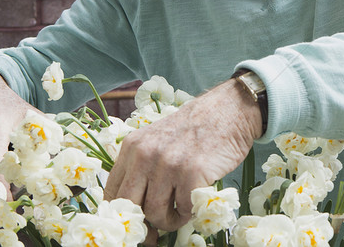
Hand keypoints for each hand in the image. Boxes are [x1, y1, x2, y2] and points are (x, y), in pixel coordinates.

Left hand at [103, 78, 262, 231]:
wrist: (231, 109)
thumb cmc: (198, 129)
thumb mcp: (160, 140)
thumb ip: (144, 167)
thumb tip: (136, 211)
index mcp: (133, 146)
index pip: (112, 192)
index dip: (122, 215)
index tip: (134, 225)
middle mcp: (145, 154)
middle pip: (128, 207)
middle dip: (142, 225)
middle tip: (154, 233)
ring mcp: (168, 164)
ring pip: (155, 214)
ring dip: (170, 221)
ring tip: (182, 212)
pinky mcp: (191, 173)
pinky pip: (183, 210)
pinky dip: (190, 212)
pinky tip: (196, 201)